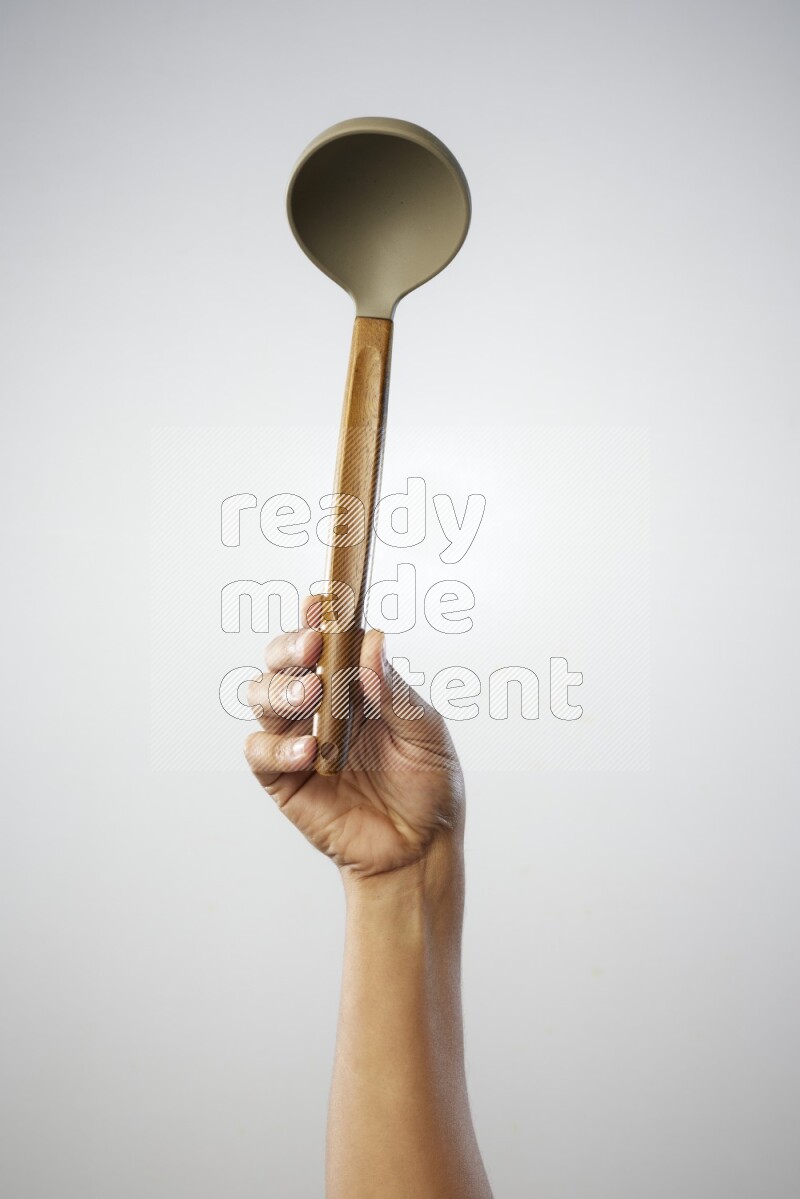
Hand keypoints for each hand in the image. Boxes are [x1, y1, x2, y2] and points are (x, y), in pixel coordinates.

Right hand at [244, 596, 463, 880]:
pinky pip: (259, 751)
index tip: (320, 603)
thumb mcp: (425, 734)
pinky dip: (276, 746)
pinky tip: (308, 752)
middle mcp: (319, 706)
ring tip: (312, 696)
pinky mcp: (283, 780)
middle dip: (289, 646)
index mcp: (353, 686)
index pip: (324, 641)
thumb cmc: (427, 787)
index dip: (316, 618)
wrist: (419, 850)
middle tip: (312, 646)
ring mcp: (297, 740)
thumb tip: (373, 640)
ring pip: (262, 696)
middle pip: (281, 661)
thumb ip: (395, 692)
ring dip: (282, 688)